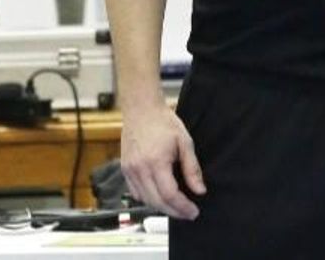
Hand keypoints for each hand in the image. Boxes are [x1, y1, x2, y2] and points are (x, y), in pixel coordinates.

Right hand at [120, 102, 205, 218]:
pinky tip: (160, 198)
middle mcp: (140, 169)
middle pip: (156, 201)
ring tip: (177, 208)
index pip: (170, 194)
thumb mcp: (185, 142)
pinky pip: (135, 193)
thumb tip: (199, 190)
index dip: (183, 207)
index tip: (193, 212)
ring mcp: (129, 171)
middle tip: (188, 214)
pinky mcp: (125, 170)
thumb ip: (192, 169)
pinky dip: (148, 200)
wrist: (141, 111)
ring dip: (161, 208)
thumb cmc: (164, 123)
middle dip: (174, 212)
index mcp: (156, 162)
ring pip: (145, 200)